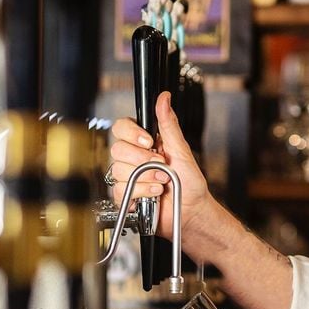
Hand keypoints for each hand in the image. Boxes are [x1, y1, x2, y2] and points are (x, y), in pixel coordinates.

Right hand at [108, 91, 212, 239]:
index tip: (149, 142)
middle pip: (117, 149)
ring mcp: (128, 177)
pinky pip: (121, 190)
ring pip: (119, 170)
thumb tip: (164, 98)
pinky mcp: (125, 196)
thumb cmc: (189, 182)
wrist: (191, 210)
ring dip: (146, 177)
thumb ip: (169, 123)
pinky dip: (141, 192)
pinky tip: (153, 194)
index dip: (132, 133)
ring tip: (162, 182)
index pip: (121, 127)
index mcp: (144, 143)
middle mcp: (133, 158)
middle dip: (142, 159)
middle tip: (161, 165)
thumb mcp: (181, 149)